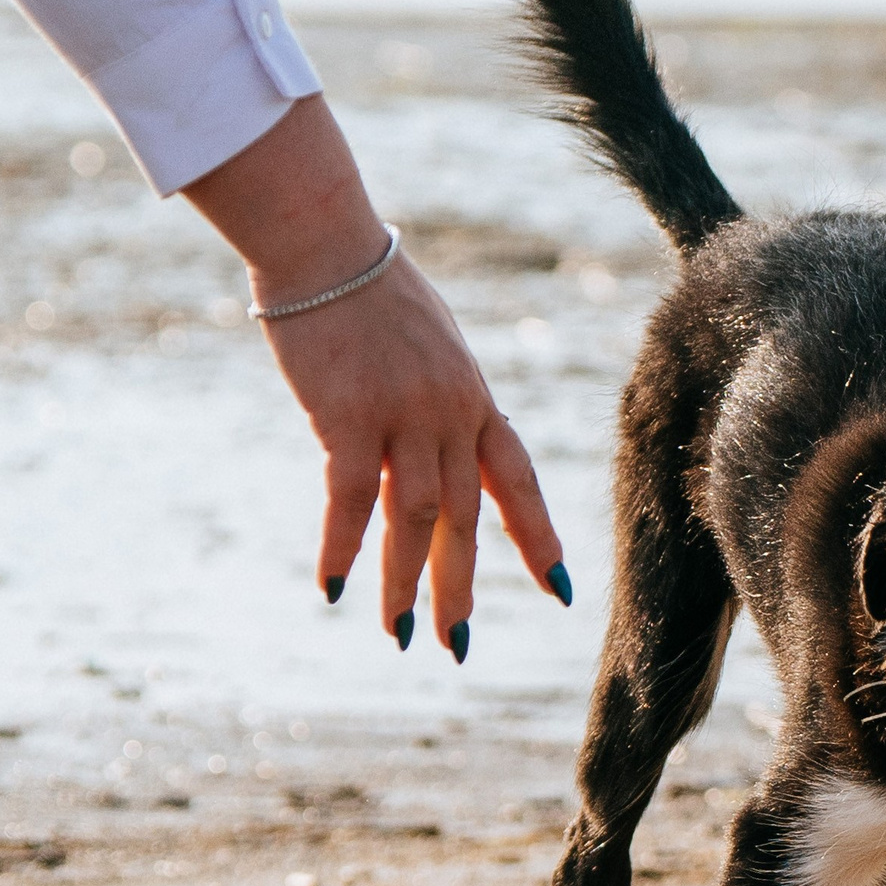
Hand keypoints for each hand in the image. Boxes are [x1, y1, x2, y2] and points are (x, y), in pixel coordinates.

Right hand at [182, 94, 568, 657]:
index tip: (560, 589)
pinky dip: (341, 547)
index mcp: (475, 398)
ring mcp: (403, 415)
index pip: (517, 479)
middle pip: (465, 516)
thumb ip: (439, 401)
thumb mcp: (429, 347)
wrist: (325, 240)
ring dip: (406, 582)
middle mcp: (450, 414)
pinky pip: (349, 497)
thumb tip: (431, 446)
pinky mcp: (348, 415)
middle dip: (462, 585)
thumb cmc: (370, 289)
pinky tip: (332, 589)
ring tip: (402, 634)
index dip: (537, 537)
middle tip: (459, 645)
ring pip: (415, 518)